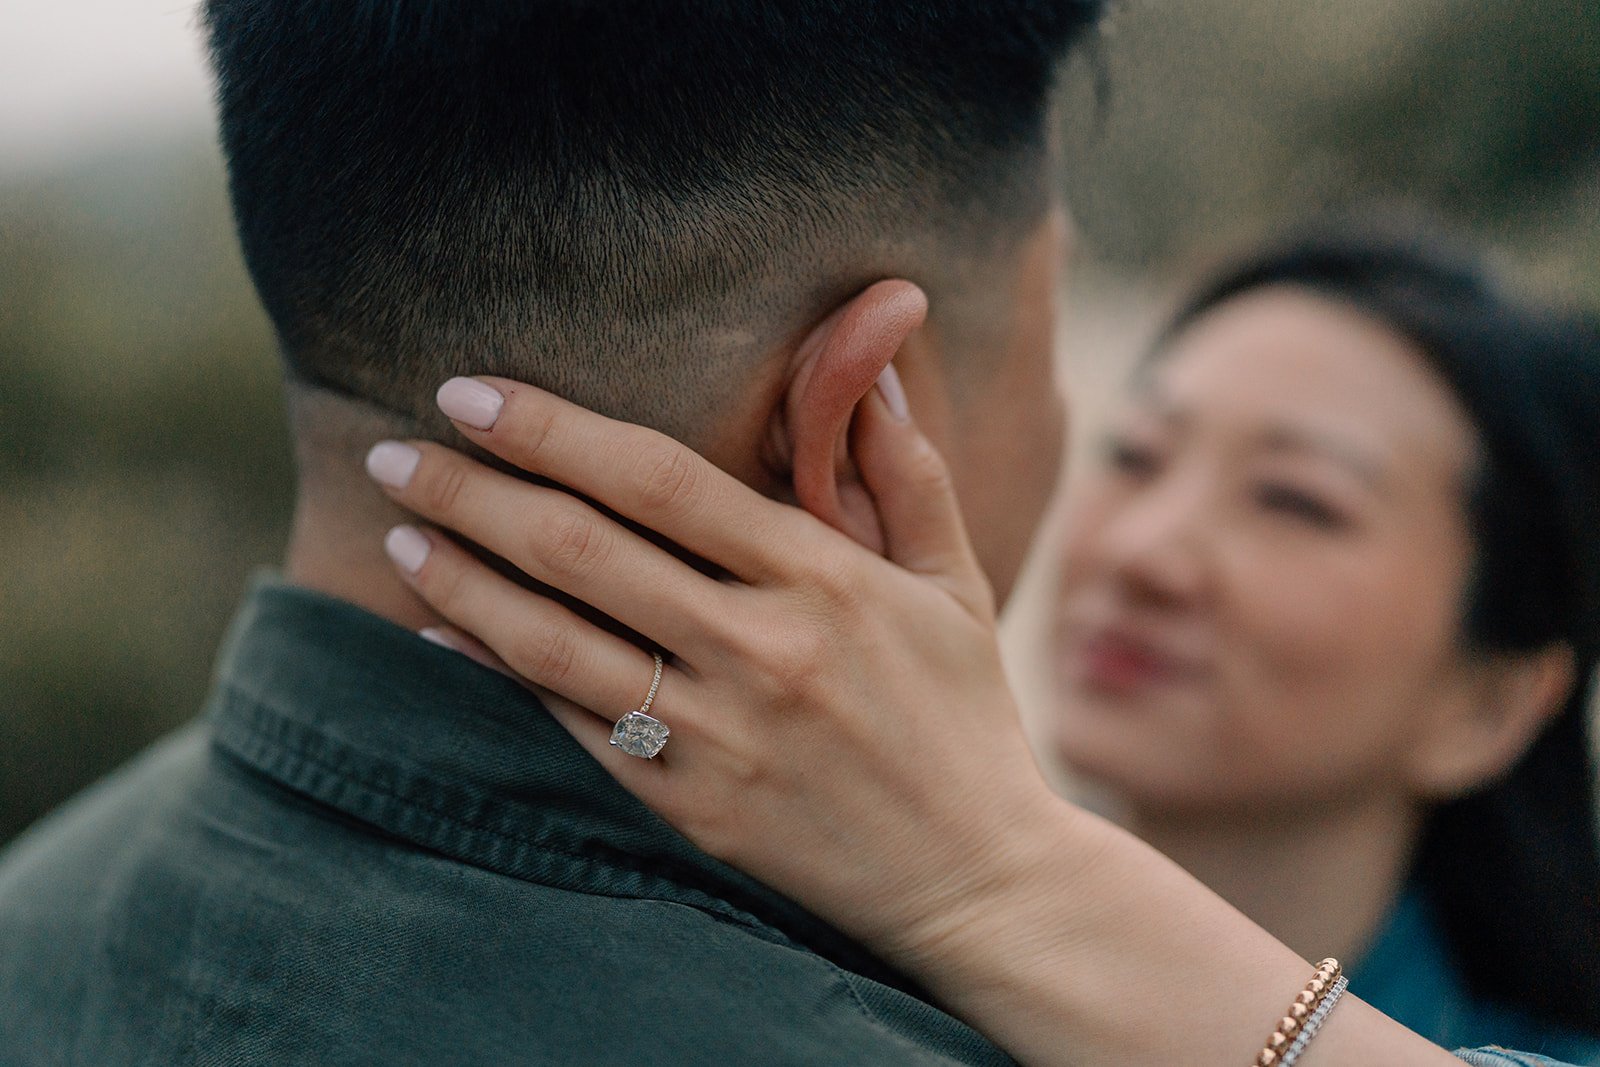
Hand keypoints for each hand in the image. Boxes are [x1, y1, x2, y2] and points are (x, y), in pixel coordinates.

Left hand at [364, 373, 1070, 963]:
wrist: (976, 880)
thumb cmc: (963, 718)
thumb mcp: (955, 584)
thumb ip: (906, 472)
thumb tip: (873, 363)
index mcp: (821, 578)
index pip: (657, 478)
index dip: (552, 428)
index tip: (471, 391)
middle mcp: (759, 649)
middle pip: (580, 550)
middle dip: (472, 490)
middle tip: (397, 454)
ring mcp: (718, 735)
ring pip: (553, 640)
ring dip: (461, 579)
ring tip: (397, 531)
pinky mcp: (689, 807)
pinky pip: (568, 726)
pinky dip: (495, 673)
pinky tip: (440, 631)